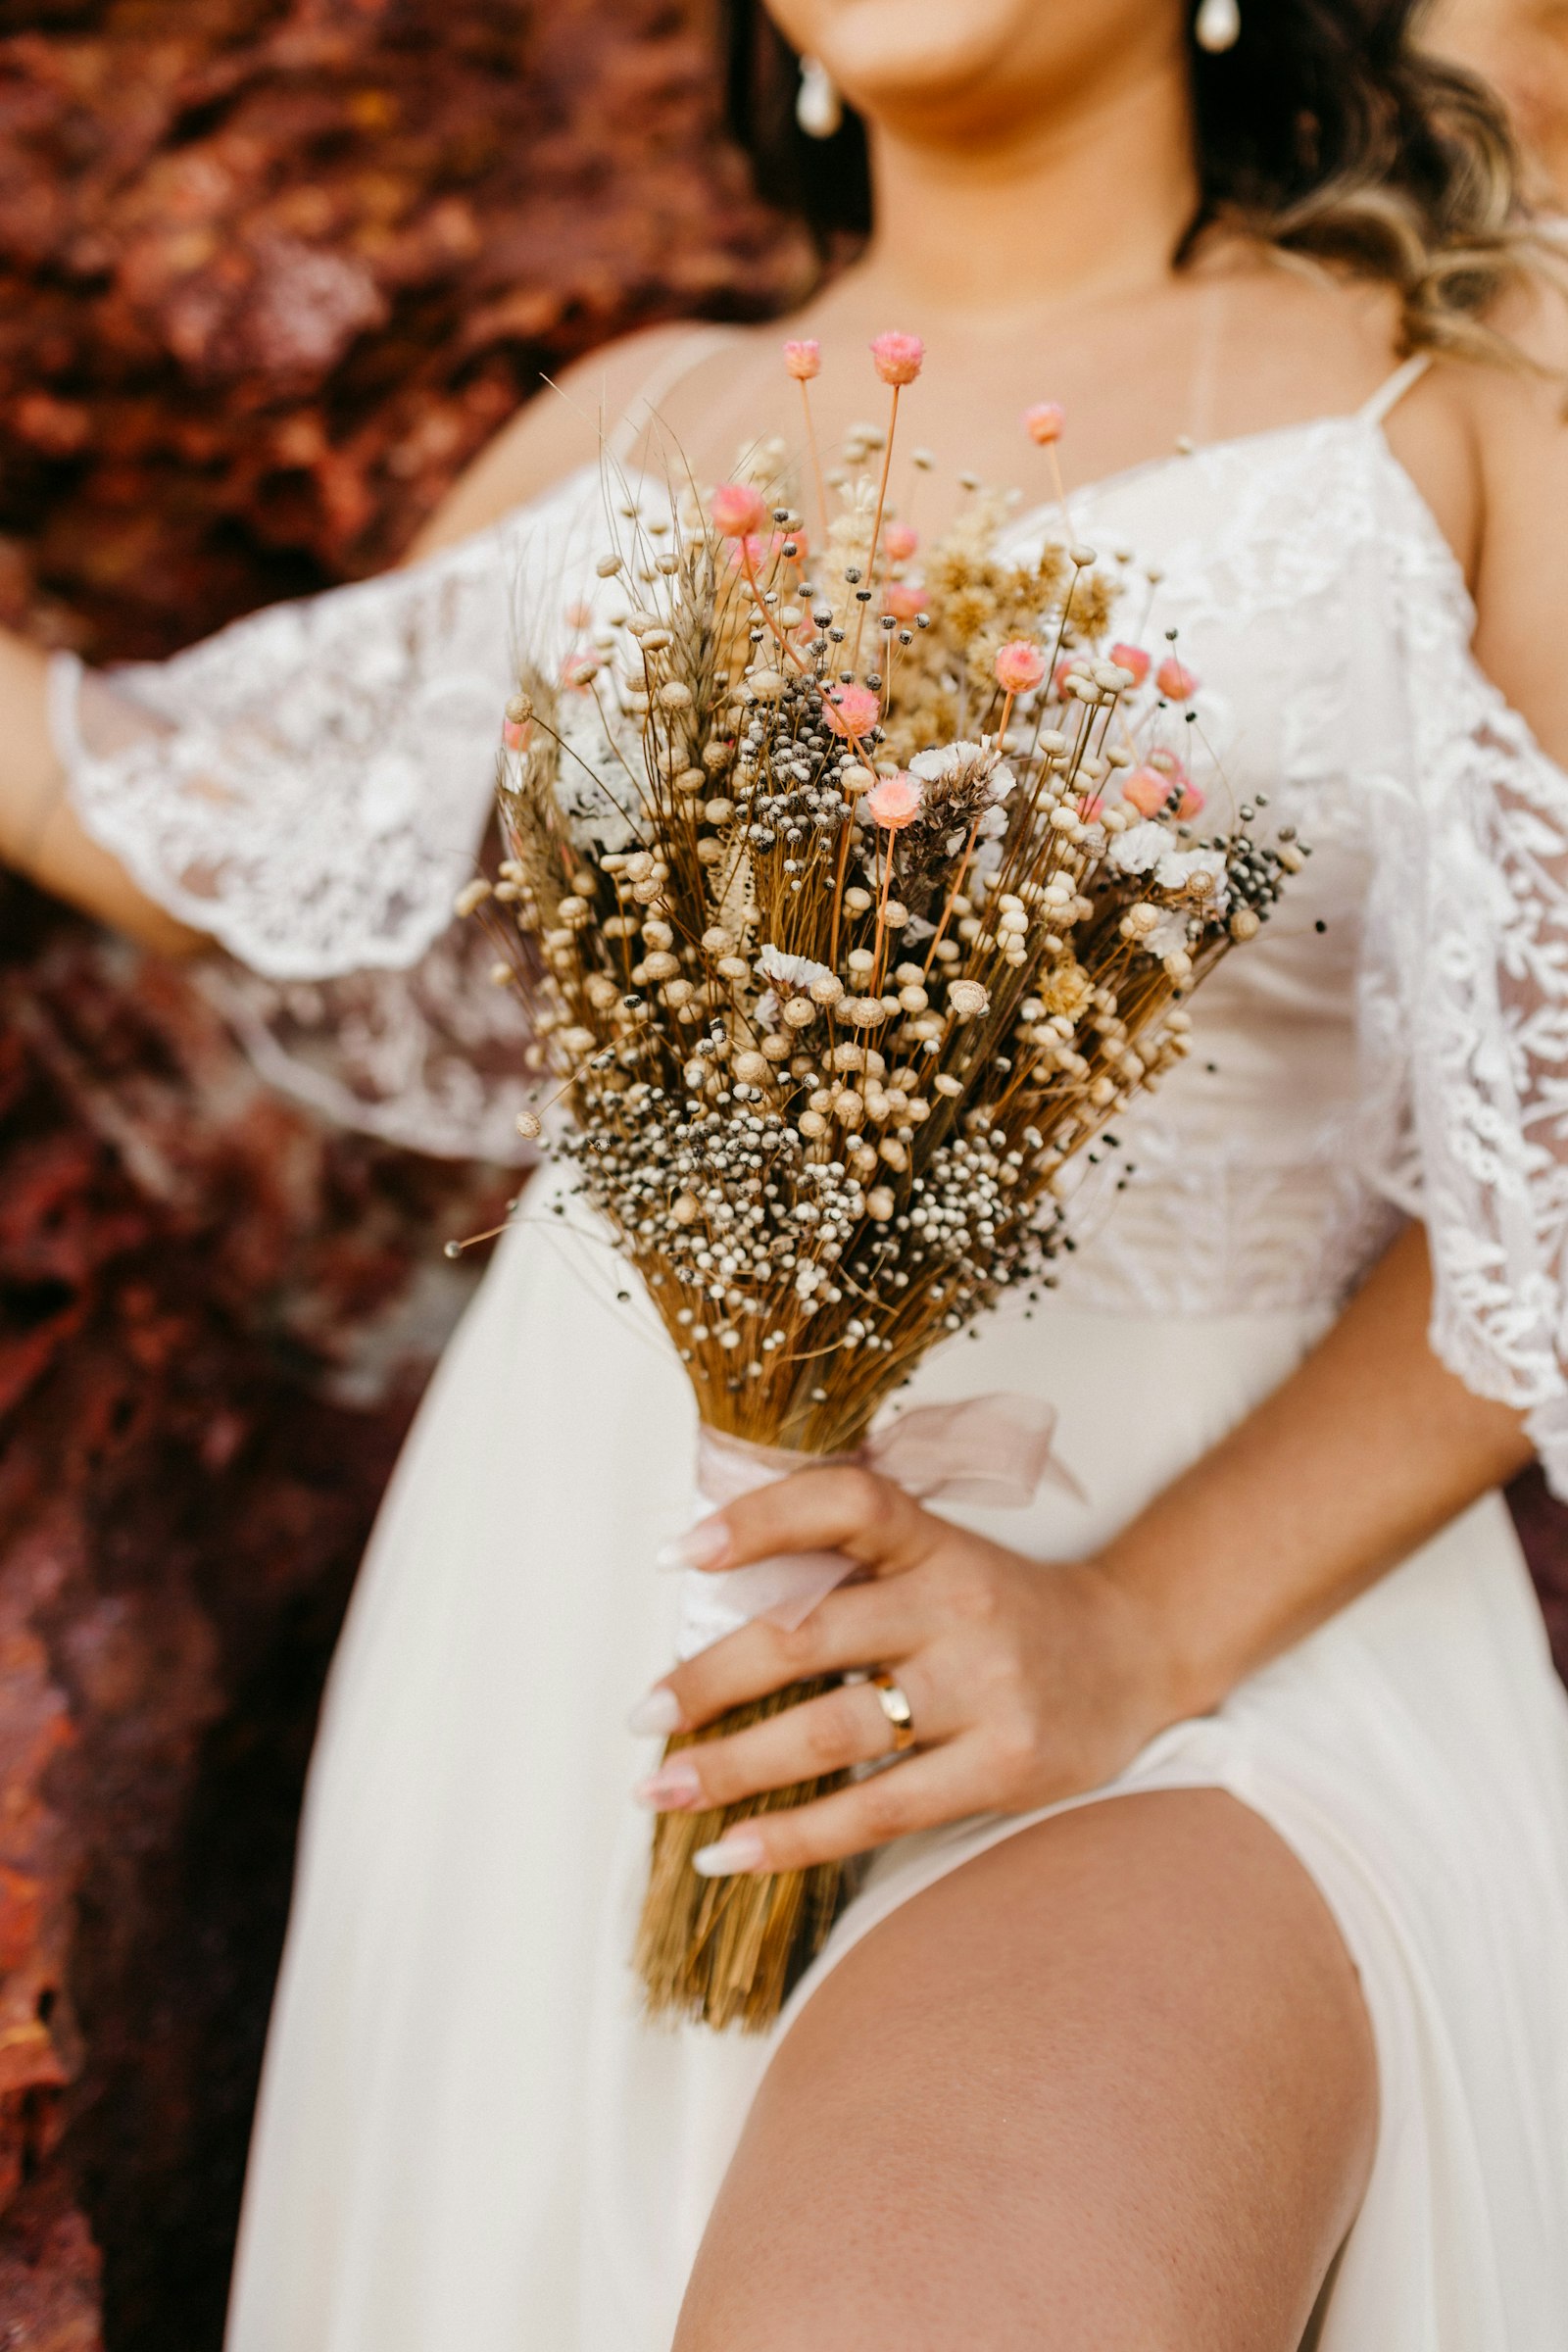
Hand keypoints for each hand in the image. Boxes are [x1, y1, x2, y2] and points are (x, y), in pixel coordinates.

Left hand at [634, 1465, 1181, 1875]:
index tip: (678, 1555)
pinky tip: (730, 1851)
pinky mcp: (1002, 1767)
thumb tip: (706, 1584)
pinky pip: (875, 1811)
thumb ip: (849, 1561)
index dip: (759, 1520)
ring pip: (830, 1734)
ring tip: (663, 1790)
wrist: (1134, 1654)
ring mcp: (984, 1690)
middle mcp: (958, 1605)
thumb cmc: (1000, 1607)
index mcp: (934, 1540)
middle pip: (808, 1638)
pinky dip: (792, 1837)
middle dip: (707, 1681)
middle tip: (639, 1716)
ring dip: (731, 1768)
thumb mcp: (939, 1554)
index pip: (845, 1504)